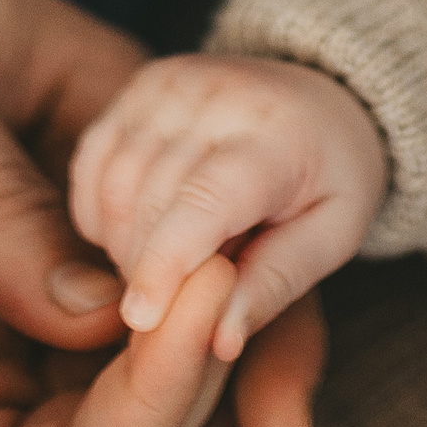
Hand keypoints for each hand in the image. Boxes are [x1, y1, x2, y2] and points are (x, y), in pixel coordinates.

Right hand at [71, 54, 387, 359]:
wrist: (322, 99)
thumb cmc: (332, 176)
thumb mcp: (333, 237)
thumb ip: (275, 285)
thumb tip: (217, 342)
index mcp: (279, 134)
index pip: (205, 198)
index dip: (166, 261)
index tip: (141, 320)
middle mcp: (218, 95)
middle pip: (151, 197)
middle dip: (149, 266)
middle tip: (178, 302)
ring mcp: (172, 84)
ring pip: (115, 182)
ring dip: (122, 243)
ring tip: (165, 268)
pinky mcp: (140, 86)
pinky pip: (94, 161)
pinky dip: (101, 211)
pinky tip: (132, 234)